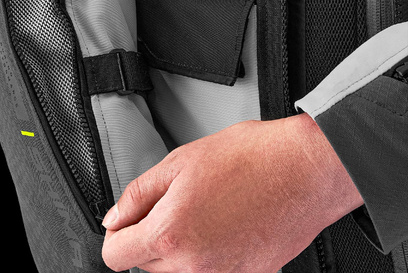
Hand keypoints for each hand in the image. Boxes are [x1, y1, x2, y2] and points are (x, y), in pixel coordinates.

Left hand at [101, 114, 363, 272]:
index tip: (127, 219)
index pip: (115, 256)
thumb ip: (138, 195)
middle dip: (151, 235)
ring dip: (179, 247)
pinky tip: (224, 224)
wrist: (305, 169)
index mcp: (171, 234)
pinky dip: (209, 254)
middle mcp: (196, 268)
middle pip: (146, 265)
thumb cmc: (249, 158)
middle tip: (175, 201)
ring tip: (203, 209)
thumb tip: (115, 218)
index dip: (118, 232)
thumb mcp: (179, 162)